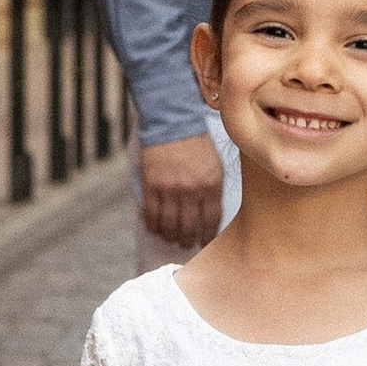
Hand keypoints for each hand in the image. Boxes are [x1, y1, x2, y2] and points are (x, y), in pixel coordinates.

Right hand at [138, 132, 224, 249]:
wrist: (172, 121)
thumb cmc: (196, 142)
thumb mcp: (215, 164)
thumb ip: (214, 188)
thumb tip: (210, 214)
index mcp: (212, 185)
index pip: (212, 220)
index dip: (207, 235)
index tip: (204, 242)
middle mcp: (192, 190)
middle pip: (190, 227)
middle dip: (188, 240)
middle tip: (187, 244)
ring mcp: (170, 189)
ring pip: (169, 225)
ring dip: (170, 236)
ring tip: (171, 238)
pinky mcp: (151, 186)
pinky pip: (151, 214)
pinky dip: (153, 225)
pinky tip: (155, 229)